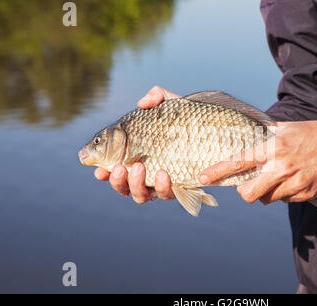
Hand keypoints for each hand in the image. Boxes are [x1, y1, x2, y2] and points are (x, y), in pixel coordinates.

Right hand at [94, 86, 179, 203]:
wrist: (218, 133)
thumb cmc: (189, 120)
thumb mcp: (172, 104)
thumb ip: (157, 97)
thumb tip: (142, 103)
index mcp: (138, 157)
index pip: (116, 168)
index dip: (104, 172)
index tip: (98, 170)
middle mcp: (147, 174)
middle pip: (124, 187)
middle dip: (117, 180)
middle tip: (119, 167)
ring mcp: (163, 184)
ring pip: (141, 196)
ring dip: (136, 184)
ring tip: (140, 166)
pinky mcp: (180, 189)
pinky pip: (168, 195)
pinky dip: (163, 187)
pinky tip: (164, 173)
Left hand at [199, 121, 316, 204]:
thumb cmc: (313, 133)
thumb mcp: (286, 127)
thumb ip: (264, 134)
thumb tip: (245, 134)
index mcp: (274, 148)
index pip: (239, 162)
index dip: (218, 171)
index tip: (203, 177)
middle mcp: (282, 168)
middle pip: (250, 194)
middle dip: (244, 192)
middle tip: (247, 184)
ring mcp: (295, 184)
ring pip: (267, 199)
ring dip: (265, 192)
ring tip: (276, 177)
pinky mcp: (305, 194)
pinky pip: (284, 200)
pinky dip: (282, 193)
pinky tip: (292, 180)